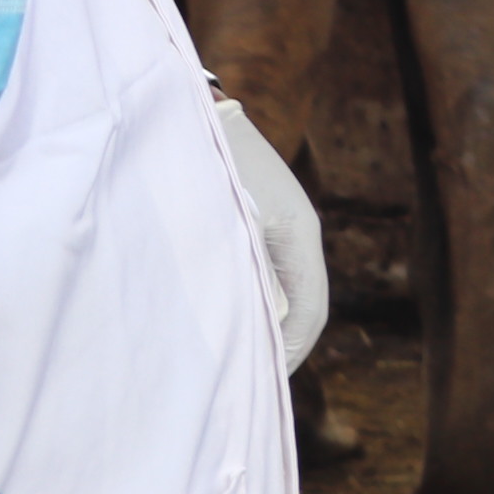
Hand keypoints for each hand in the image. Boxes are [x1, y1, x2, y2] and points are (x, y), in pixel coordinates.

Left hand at [216, 100, 328, 373]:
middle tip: (240, 381)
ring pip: (280, 290)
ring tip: (224, 354)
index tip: (259, 386)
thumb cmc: (201, 164)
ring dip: (258, 322)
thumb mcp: (219, 230)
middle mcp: (298, 233)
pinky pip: (261, 273)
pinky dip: (245, 300)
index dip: (287, 355)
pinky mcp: (256, 218)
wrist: (183, 107)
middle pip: (300, 307)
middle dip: (274, 346)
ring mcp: (278, 224)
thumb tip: (238, 338)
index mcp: (299, 235)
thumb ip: (233, 282)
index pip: (310, 314)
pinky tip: (215, 313)